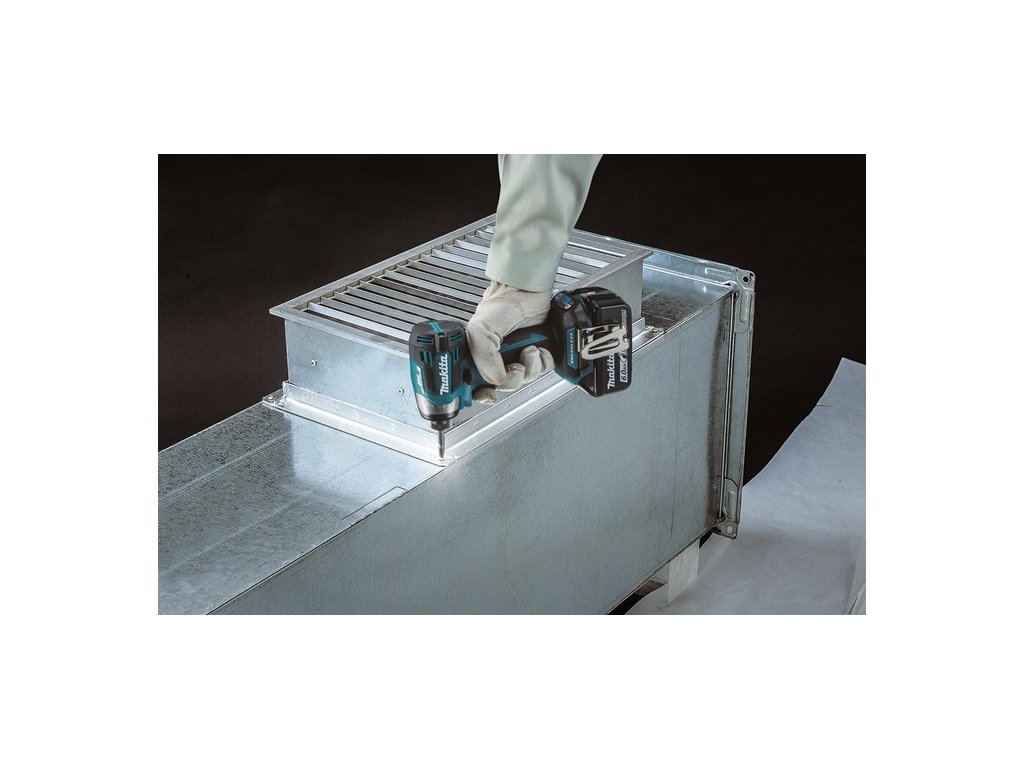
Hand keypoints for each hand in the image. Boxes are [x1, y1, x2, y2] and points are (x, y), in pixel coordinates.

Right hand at [466, 281, 555, 403]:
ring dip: (530, 368)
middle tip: (514, 366)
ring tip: (529, 349)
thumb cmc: (501, 302)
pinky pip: (544, 370)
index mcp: (479, 355)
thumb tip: (497, 380)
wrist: (528, 289)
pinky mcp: (538, 352)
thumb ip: (483, 358)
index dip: (483, 394)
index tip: (490, 394)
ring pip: (526, 379)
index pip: (477, 385)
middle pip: (505, 386)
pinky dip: (544, 362)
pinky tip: (539, 348)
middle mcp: (498, 358)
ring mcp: (518, 356)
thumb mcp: (480, 330)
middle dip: (512, 379)